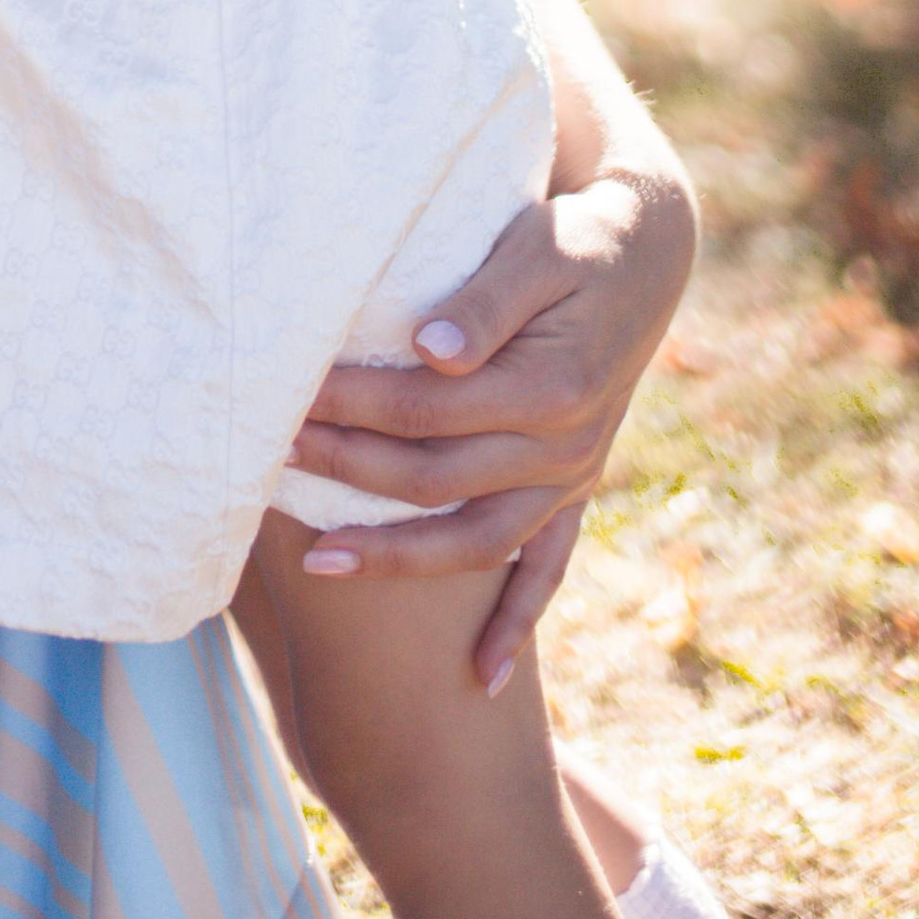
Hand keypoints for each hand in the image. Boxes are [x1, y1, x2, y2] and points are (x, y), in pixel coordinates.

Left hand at [284, 163, 697, 689]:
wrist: (647, 253)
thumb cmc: (576, 240)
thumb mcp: (537, 249)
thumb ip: (484, 305)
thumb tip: (428, 353)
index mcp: (550, 390)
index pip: (428, 410)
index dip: (355, 406)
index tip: (290, 399)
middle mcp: (564, 448)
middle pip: (437, 478)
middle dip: (349, 474)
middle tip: (272, 461)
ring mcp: (571, 477)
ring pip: (478, 542)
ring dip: (398, 558)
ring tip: (315, 567)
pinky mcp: (575, 489)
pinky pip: (548, 569)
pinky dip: (518, 624)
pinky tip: (483, 679)